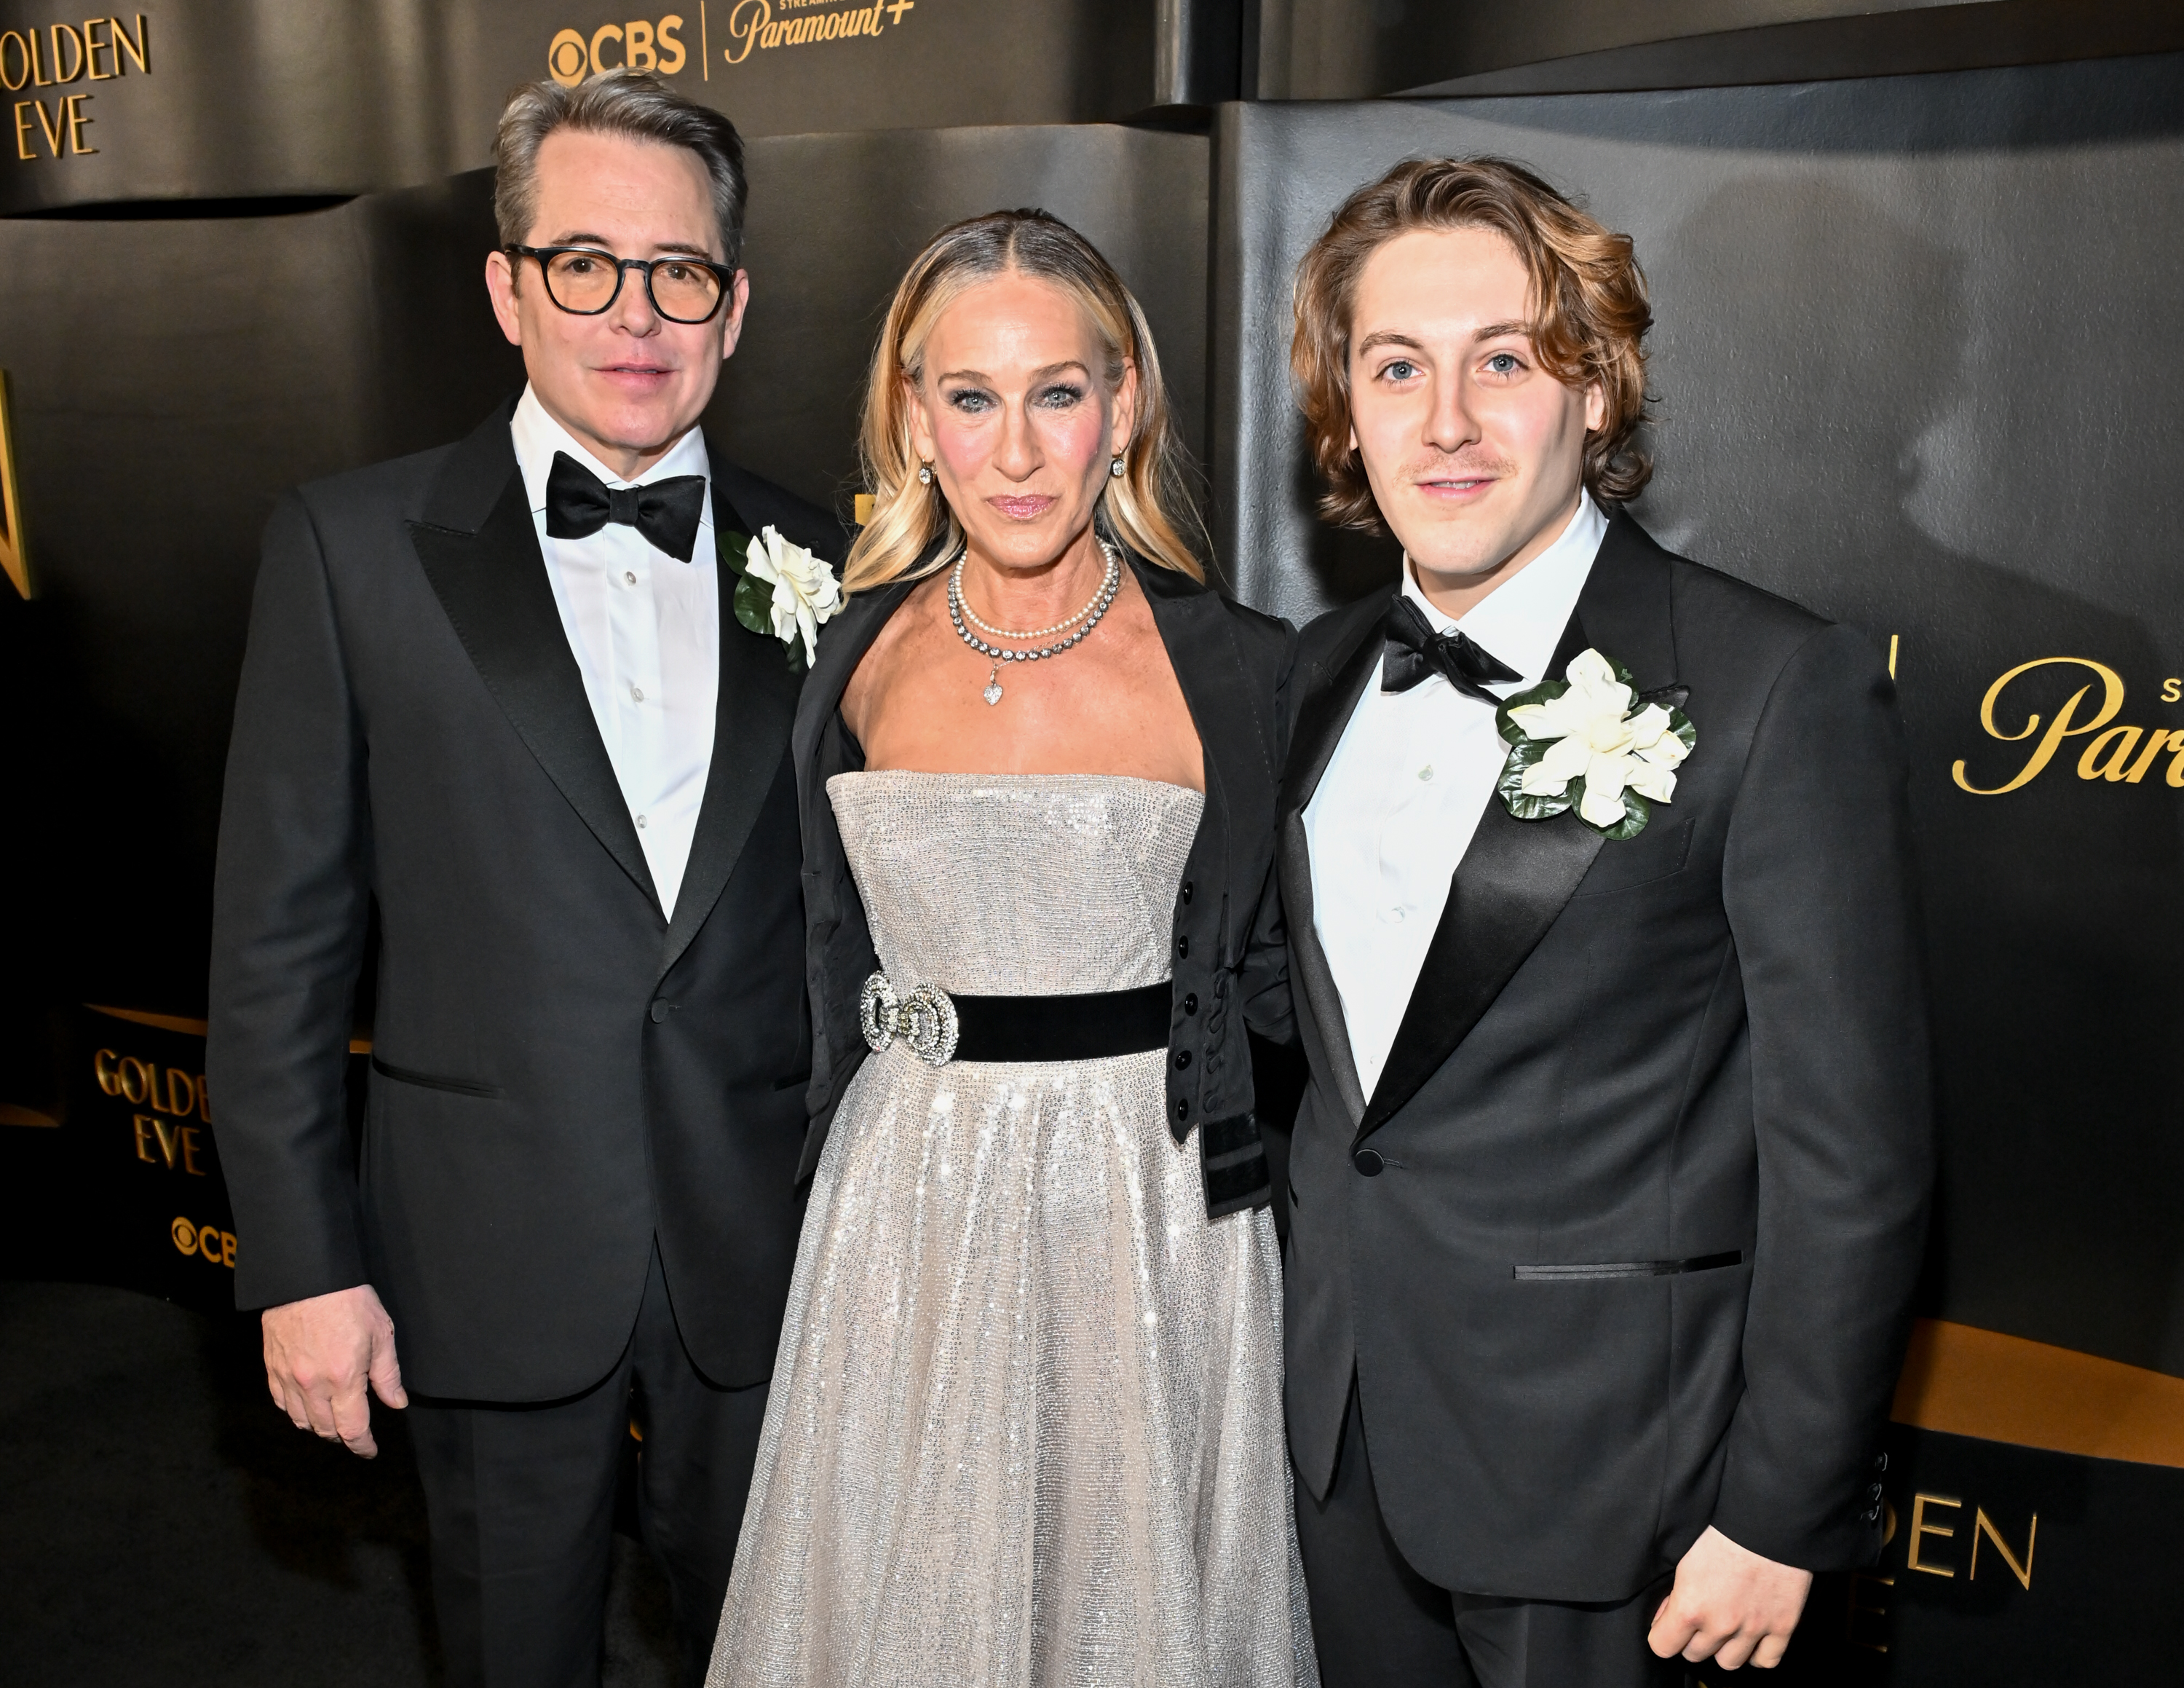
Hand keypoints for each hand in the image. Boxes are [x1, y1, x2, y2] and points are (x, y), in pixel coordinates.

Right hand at [260, 1283, 407, 1457]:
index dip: (362, 1445)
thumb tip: (396, 1403)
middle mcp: (312, 1385)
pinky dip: (295, 1411)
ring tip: (333, 1422)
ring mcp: (288, 1378)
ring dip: (318, 1427)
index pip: (352, 1428)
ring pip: (300, 1420)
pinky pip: (281, 1403)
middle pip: (325, 1429)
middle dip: (342, 1436)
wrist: (308, 1276)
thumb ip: (387, 1375)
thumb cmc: (349, 1299)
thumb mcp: (381, 1333)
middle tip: (354, 1434)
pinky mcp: (272, 1368)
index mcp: (343, 1378)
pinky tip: (307, 1406)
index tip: (369, 1451)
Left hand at [1648, 1525, 1811, 1669]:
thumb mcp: (1683, 1557)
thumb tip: (1667, 1615)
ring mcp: (1753, 1629)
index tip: (1667, 1623)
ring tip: (1724, 1627)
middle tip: (1698, 1617)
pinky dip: (1757, 1653)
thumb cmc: (1720, 1527)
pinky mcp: (1782, 1627)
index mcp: (1690, 1607)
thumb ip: (1675, 1594)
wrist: (1768, 1518)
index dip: (1662, 1634)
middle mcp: (1721, 1625)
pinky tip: (1751, 1637)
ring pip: (1728, 1663)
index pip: (1662, 1646)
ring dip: (1723, 1648)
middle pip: (1695, 1654)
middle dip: (1691, 1638)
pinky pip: (1766, 1661)